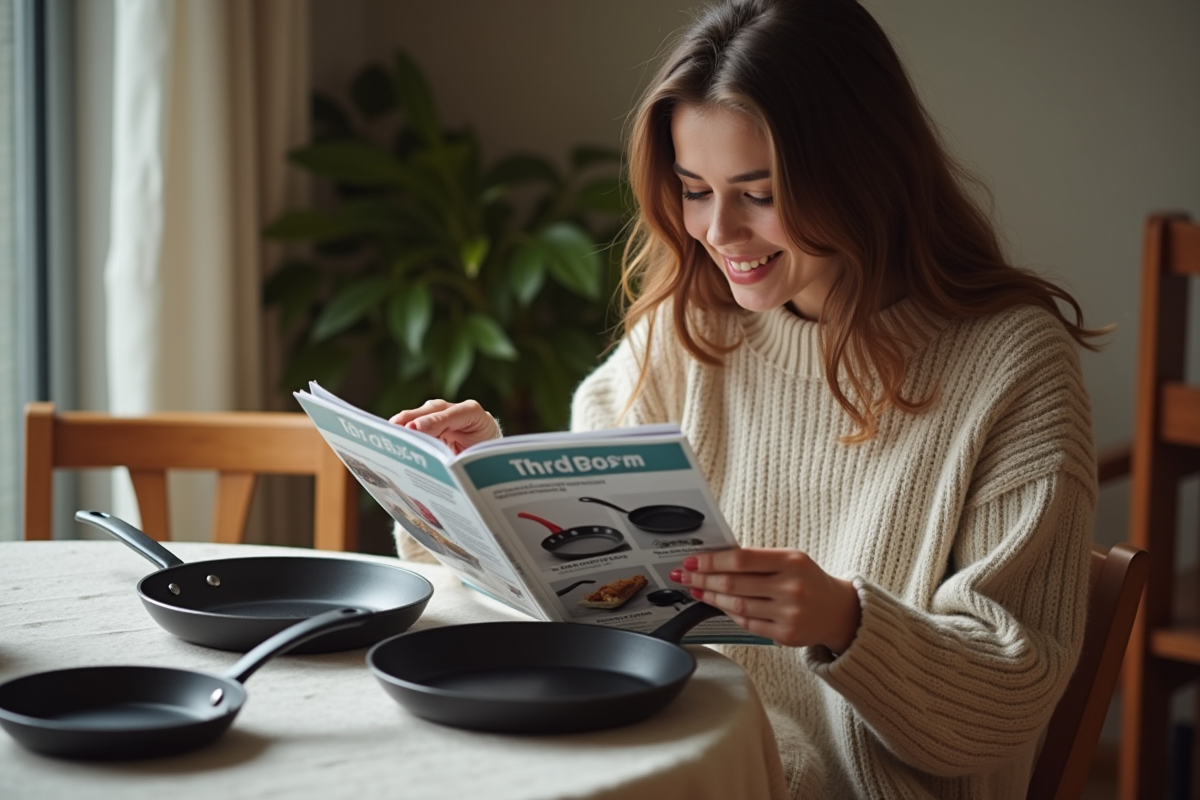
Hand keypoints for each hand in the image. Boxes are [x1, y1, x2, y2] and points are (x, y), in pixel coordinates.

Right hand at [389, 399, 499, 454]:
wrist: (485, 451)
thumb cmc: (482, 454)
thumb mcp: (476, 455)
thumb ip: (461, 455)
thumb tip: (437, 459)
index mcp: (473, 413)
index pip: (451, 414)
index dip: (432, 421)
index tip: (414, 428)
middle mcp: (455, 410)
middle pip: (431, 410)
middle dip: (412, 419)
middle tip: (395, 429)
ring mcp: (441, 414)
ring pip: (420, 415)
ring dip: (403, 424)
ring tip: (388, 434)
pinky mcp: (429, 423)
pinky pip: (414, 424)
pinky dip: (403, 431)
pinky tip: (391, 440)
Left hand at [670, 548, 861, 650]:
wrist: (838, 610)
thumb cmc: (808, 579)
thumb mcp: (791, 559)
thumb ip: (757, 559)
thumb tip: (714, 559)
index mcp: (792, 561)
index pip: (741, 559)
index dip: (712, 560)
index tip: (692, 560)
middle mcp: (792, 587)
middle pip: (734, 584)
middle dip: (703, 579)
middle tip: (684, 575)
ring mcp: (789, 614)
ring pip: (736, 606)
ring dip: (710, 597)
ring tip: (695, 589)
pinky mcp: (786, 635)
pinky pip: (747, 623)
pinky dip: (728, 613)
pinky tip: (717, 604)